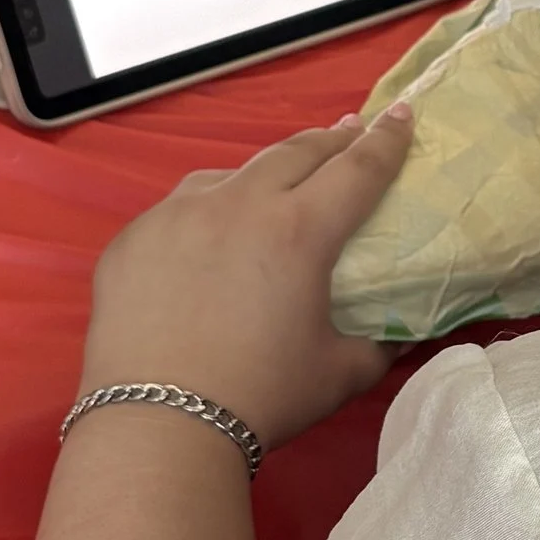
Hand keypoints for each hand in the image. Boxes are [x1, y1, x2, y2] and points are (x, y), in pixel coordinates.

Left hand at [79, 107, 415, 453]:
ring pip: (231, 173)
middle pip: (295, 153)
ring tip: (274, 183)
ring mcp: (178, 215)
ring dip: (264, 171)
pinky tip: (207, 235)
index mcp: (299, 231)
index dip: (386, 141)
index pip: (356, 169)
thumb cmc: (261, 398)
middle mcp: (238, 205)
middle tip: (349, 133)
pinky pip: (179, 208)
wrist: (158, 423)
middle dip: (330, 140)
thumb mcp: (340, 373)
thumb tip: (405, 332)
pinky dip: (206, 211)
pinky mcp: (134, 238)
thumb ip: (382, 344)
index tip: (400, 117)